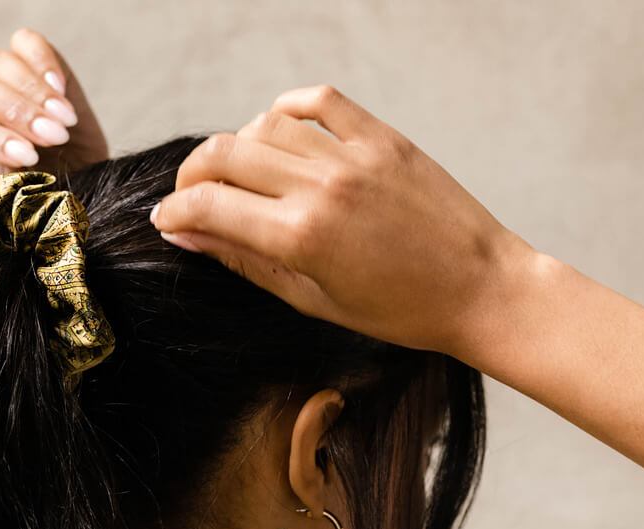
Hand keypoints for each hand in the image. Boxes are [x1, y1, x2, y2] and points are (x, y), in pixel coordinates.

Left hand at [0, 28, 109, 187]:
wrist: (76, 175)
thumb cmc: (41, 191)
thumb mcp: (22, 197)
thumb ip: (9, 183)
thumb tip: (6, 165)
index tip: (30, 157)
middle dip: (17, 114)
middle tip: (55, 138)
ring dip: (36, 94)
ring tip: (65, 123)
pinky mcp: (25, 56)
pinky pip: (26, 43)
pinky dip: (44, 63)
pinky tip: (61, 92)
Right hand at [148, 84, 534, 359]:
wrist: (478, 289)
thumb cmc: (400, 311)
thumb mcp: (314, 301)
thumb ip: (249, 263)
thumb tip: (193, 238)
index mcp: (302, 237)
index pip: (210, 206)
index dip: (175, 212)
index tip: (165, 221)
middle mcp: (322, 187)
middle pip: (226, 156)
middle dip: (192, 175)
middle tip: (188, 197)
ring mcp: (354, 155)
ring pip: (264, 125)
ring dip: (237, 146)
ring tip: (238, 174)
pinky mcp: (383, 138)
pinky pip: (318, 102)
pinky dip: (285, 111)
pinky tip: (276, 131)